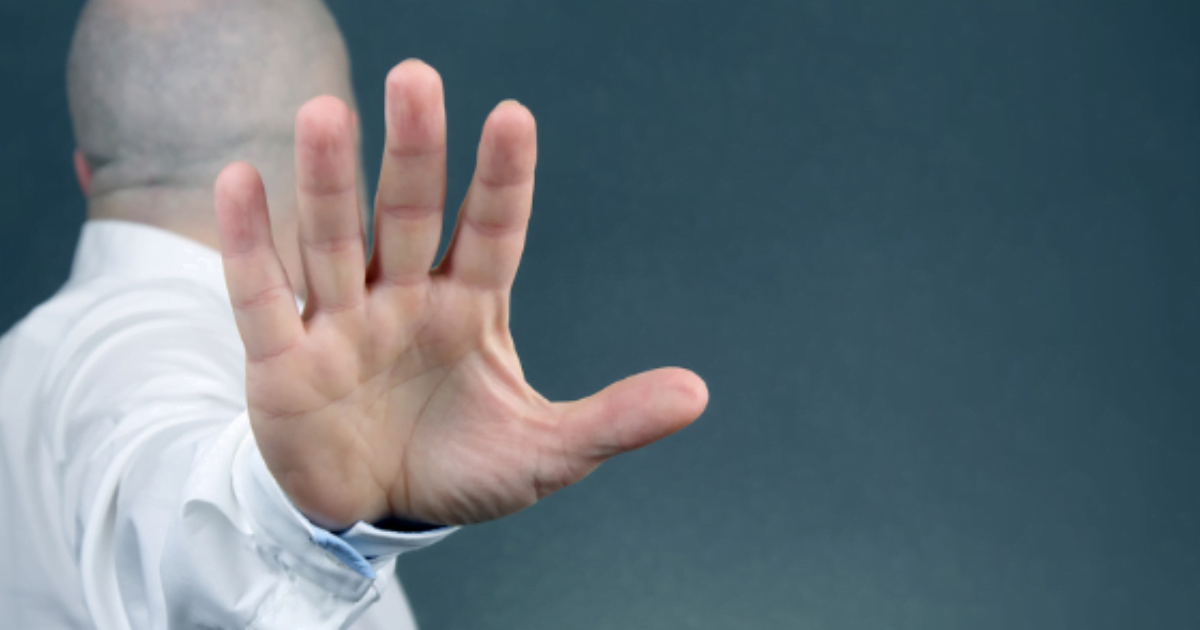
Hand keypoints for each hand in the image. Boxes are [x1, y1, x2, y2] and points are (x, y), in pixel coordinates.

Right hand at [213, 59, 707, 529]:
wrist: (374, 512)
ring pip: (333, 240)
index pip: (491, 231)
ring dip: (327, 181)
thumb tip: (698, 393)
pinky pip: (263, 296)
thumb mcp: (545, 452)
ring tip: (327, 112)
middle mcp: (404, 298)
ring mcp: (341, 322)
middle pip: (408, 215)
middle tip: (416, 77)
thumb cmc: (459, 466)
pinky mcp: (282, 360)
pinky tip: (243, 180)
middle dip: (412, 152)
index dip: (502, 178)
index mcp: (471, 307)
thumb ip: (612, 420)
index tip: (512, 117)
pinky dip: (250, 243)